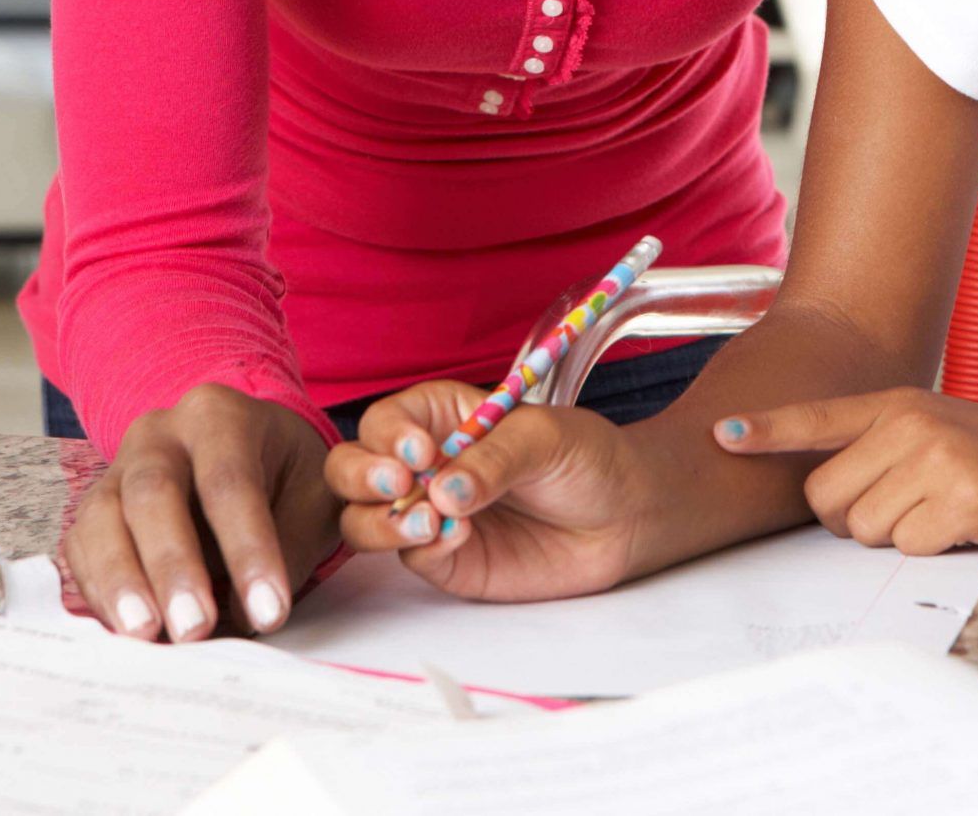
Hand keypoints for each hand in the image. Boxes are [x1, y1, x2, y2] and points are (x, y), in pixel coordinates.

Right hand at [62, 383, 336, 641]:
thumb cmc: (286, 475)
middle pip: (152, 493)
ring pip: (102, 520)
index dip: (248, 550)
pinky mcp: (94, 509)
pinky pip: (81, 548)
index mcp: (220, 417)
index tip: (269, 612)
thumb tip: (244, 617)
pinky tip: (123, 628)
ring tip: (146, 635)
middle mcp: (158, 434)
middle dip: (171, 565)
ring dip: (121, 583)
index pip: (229, 481)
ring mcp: (117, 469)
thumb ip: (291, 547)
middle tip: (194, 628)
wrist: (250, 451)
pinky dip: (99, 591)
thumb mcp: (313, 496)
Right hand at [328, 381, 653, 601]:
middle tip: (398, 484)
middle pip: (351, 470)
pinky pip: (410, 557)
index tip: (418, 452)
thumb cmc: (587, 458)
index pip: (386, 422)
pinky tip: (461, 538)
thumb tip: (443, 493)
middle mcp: (424, 465)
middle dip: (360, 477)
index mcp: (442, 417)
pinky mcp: (446, 560)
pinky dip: (423, 549)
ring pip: (363, 519)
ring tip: (430, 522)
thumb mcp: (545, 437)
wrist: (626, 515)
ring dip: (380, 521)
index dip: (388, 436)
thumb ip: (492, 459)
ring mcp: (429, 514)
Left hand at [713, 387, 977, 555]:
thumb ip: (885, 446)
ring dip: (898, 536)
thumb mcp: (942, 429)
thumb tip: (829, 496)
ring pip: (862, 530)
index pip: (817, 417)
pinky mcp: (963, 498)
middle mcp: (909, 422)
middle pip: (827, 499)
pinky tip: (969, 524)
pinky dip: (934, 549)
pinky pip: (908, 547)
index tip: (722, 436)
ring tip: (946, 511)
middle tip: (910, 508)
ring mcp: (936, 457)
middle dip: (855, 519)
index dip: (766, 430)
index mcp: (898, 402)